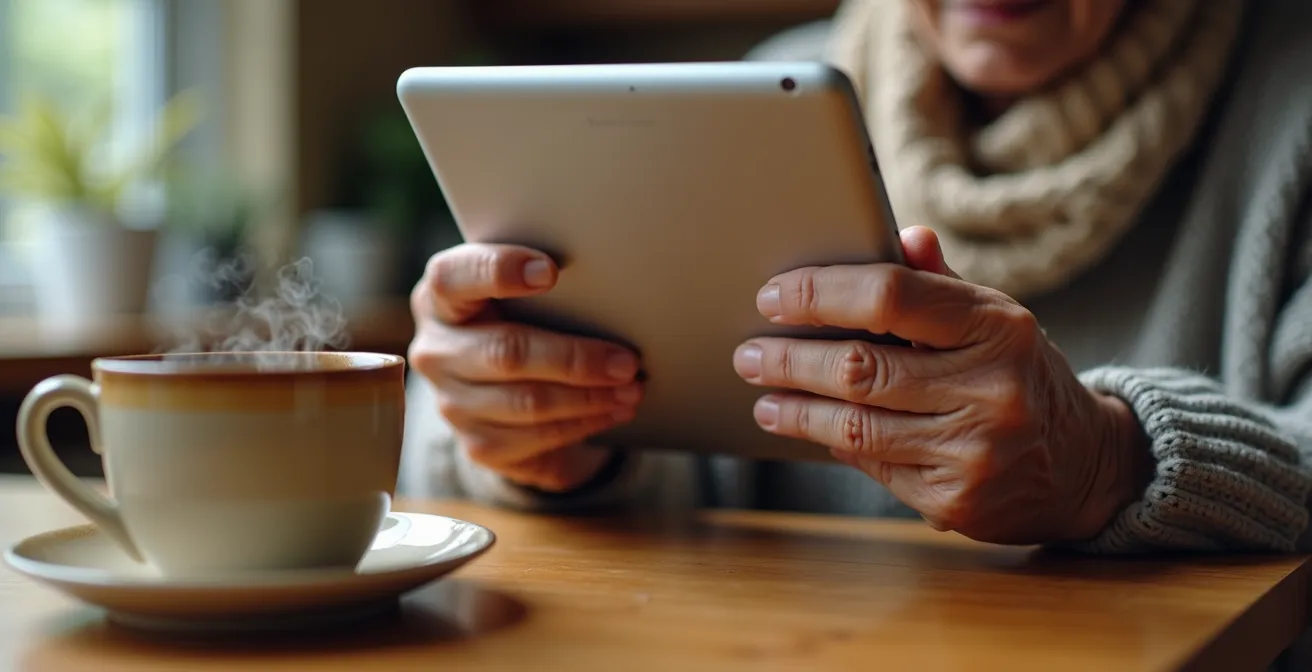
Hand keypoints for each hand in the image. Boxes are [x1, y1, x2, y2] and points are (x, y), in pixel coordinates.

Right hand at [409, 243, 642, 491]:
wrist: (503, 390)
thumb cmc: (521, 322)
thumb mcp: (520, 297)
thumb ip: (542, 285)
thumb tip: (610, 282)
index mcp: (440, 299)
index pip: (453, 277)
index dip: (498, 271)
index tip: (550, 271)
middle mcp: (436, 350)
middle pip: (506, 352)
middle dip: (574, 358)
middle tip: (626, 360)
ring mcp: (452, 403)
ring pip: (527, 402)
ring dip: (589, 397)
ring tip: (631, 388)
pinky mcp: (477, 443)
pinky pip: (536, 437)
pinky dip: (583, 423)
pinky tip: (614, 411)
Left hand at [733, 227, 1150, 544]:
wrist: (1085, 465)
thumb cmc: (1022, 375)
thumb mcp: (996, 319)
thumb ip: (941, 283)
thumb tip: (900, 235)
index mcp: (997, 326)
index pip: (890, 295)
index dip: (820, 293)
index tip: (773, 296)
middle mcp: (990, 388)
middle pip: (858, 367)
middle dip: (788, 359)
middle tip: (748, 353)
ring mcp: (973, 450)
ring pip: (855, 425)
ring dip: (795, 409)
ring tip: (764, 396)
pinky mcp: (955, 500)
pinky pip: (873, 464)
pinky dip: (835, 443)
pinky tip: (810, 428)